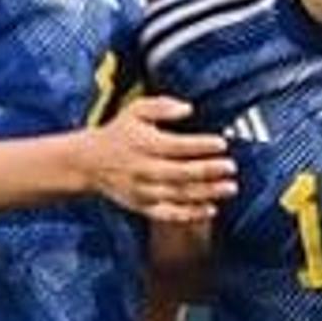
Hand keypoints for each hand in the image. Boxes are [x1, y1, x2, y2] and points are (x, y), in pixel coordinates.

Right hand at [77, 94, 234, 222]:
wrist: (90, 162)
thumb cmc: (119, 133)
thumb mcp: (135, 110)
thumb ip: (161, 106)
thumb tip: (187, 108)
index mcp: (144, 144)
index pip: (178, 146)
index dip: (201, 145)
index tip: (222, 143)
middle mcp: (145, 169)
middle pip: (182, 173)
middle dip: (209, 171)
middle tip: (231, 168)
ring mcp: (144, 191)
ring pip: (180, 194)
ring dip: (207, 192)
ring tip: (230, 188)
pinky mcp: (143, 206)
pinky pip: (170, 213)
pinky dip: (190, 213)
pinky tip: (211, 209)